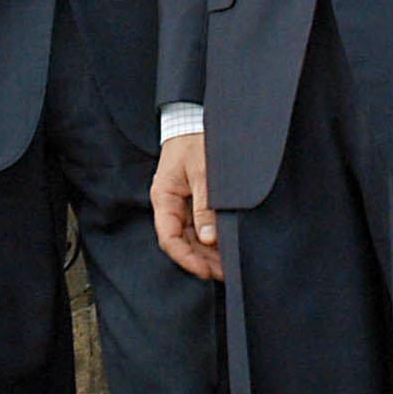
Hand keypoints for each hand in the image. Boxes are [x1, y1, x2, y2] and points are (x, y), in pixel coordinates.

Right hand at [151, 133, 223, 280]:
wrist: (194, 120)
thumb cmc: (195, 141)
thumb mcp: (203, 172)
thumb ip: (205, 206)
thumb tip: (209, 239)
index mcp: (164, 197)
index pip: (169, 238)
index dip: (186, 258)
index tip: (204, 271)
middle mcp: (170, 204)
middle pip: (182, 242)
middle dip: (201, 260)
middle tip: (225, 273)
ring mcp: (181, 204)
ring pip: (192, 237)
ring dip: (208, 253)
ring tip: (228, 267)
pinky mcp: (193, 201)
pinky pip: (199, 226)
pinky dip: (211, 240)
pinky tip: (225, 249)